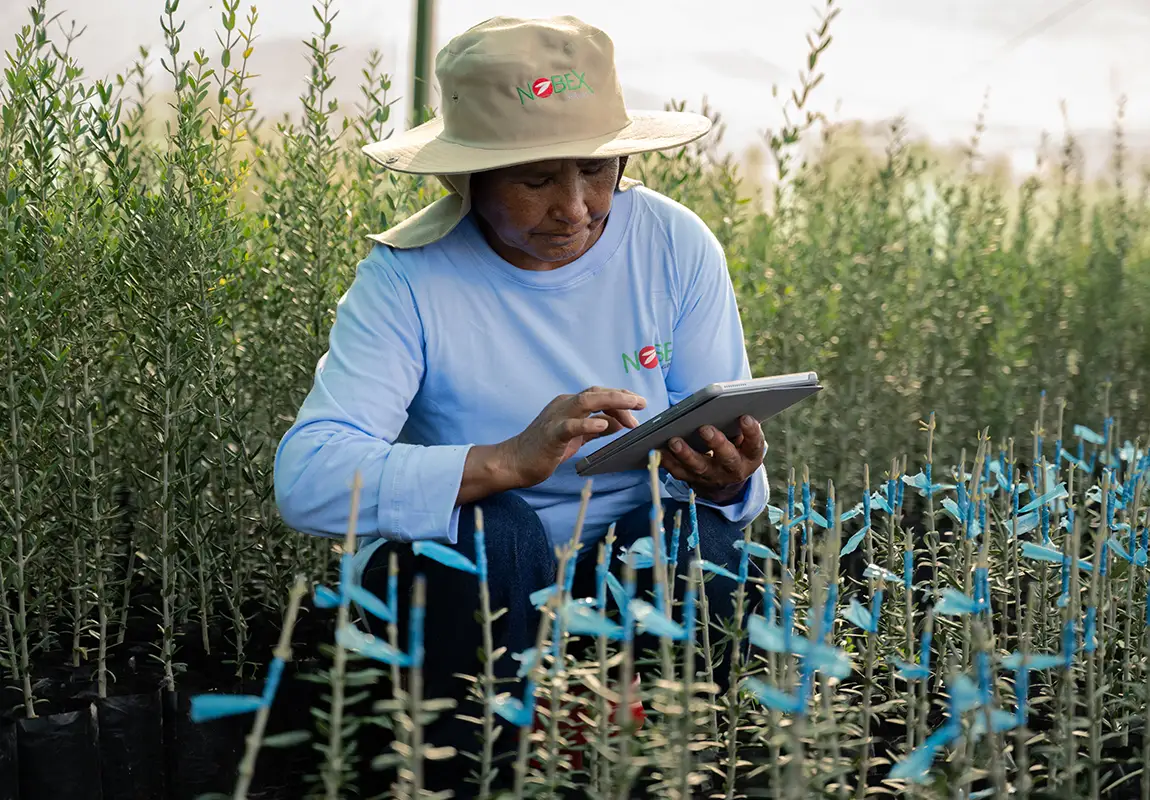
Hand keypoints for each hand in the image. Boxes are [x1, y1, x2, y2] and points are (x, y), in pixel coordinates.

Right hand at [499, 386, 647, 487]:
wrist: (514, 462)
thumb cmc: (544, 449)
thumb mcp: (575, 437)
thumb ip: (595, 428)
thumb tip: (618, 422)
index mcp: (569, 405)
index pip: (598, 395)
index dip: (620, 398)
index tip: (638, 406)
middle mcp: (563, 405)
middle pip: (595, 393)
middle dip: (621, 396)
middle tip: (642, 404)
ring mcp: (556, 418)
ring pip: (586, 402)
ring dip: (611, 402)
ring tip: (631, 407)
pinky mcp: (551, 435)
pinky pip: (571, 426)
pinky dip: (588, 423)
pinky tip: (603, 425)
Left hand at [659, 416, 764, 503]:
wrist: (726, 480)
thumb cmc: (736, 447)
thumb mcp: (744, 439)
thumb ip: (739, 425)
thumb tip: (730, 403)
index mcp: (750, 456)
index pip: (755, 445)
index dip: (752, 432)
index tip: (745, 417)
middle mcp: (733, 470)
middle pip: (727, 458)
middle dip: (716, 443)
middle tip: (704, 428)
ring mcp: (712, 477)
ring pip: (699, 467)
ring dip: (685, 454)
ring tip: (674, 440)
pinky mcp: (693, 481)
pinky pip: (679, 473)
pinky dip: (668, 462)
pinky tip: (658, 449)